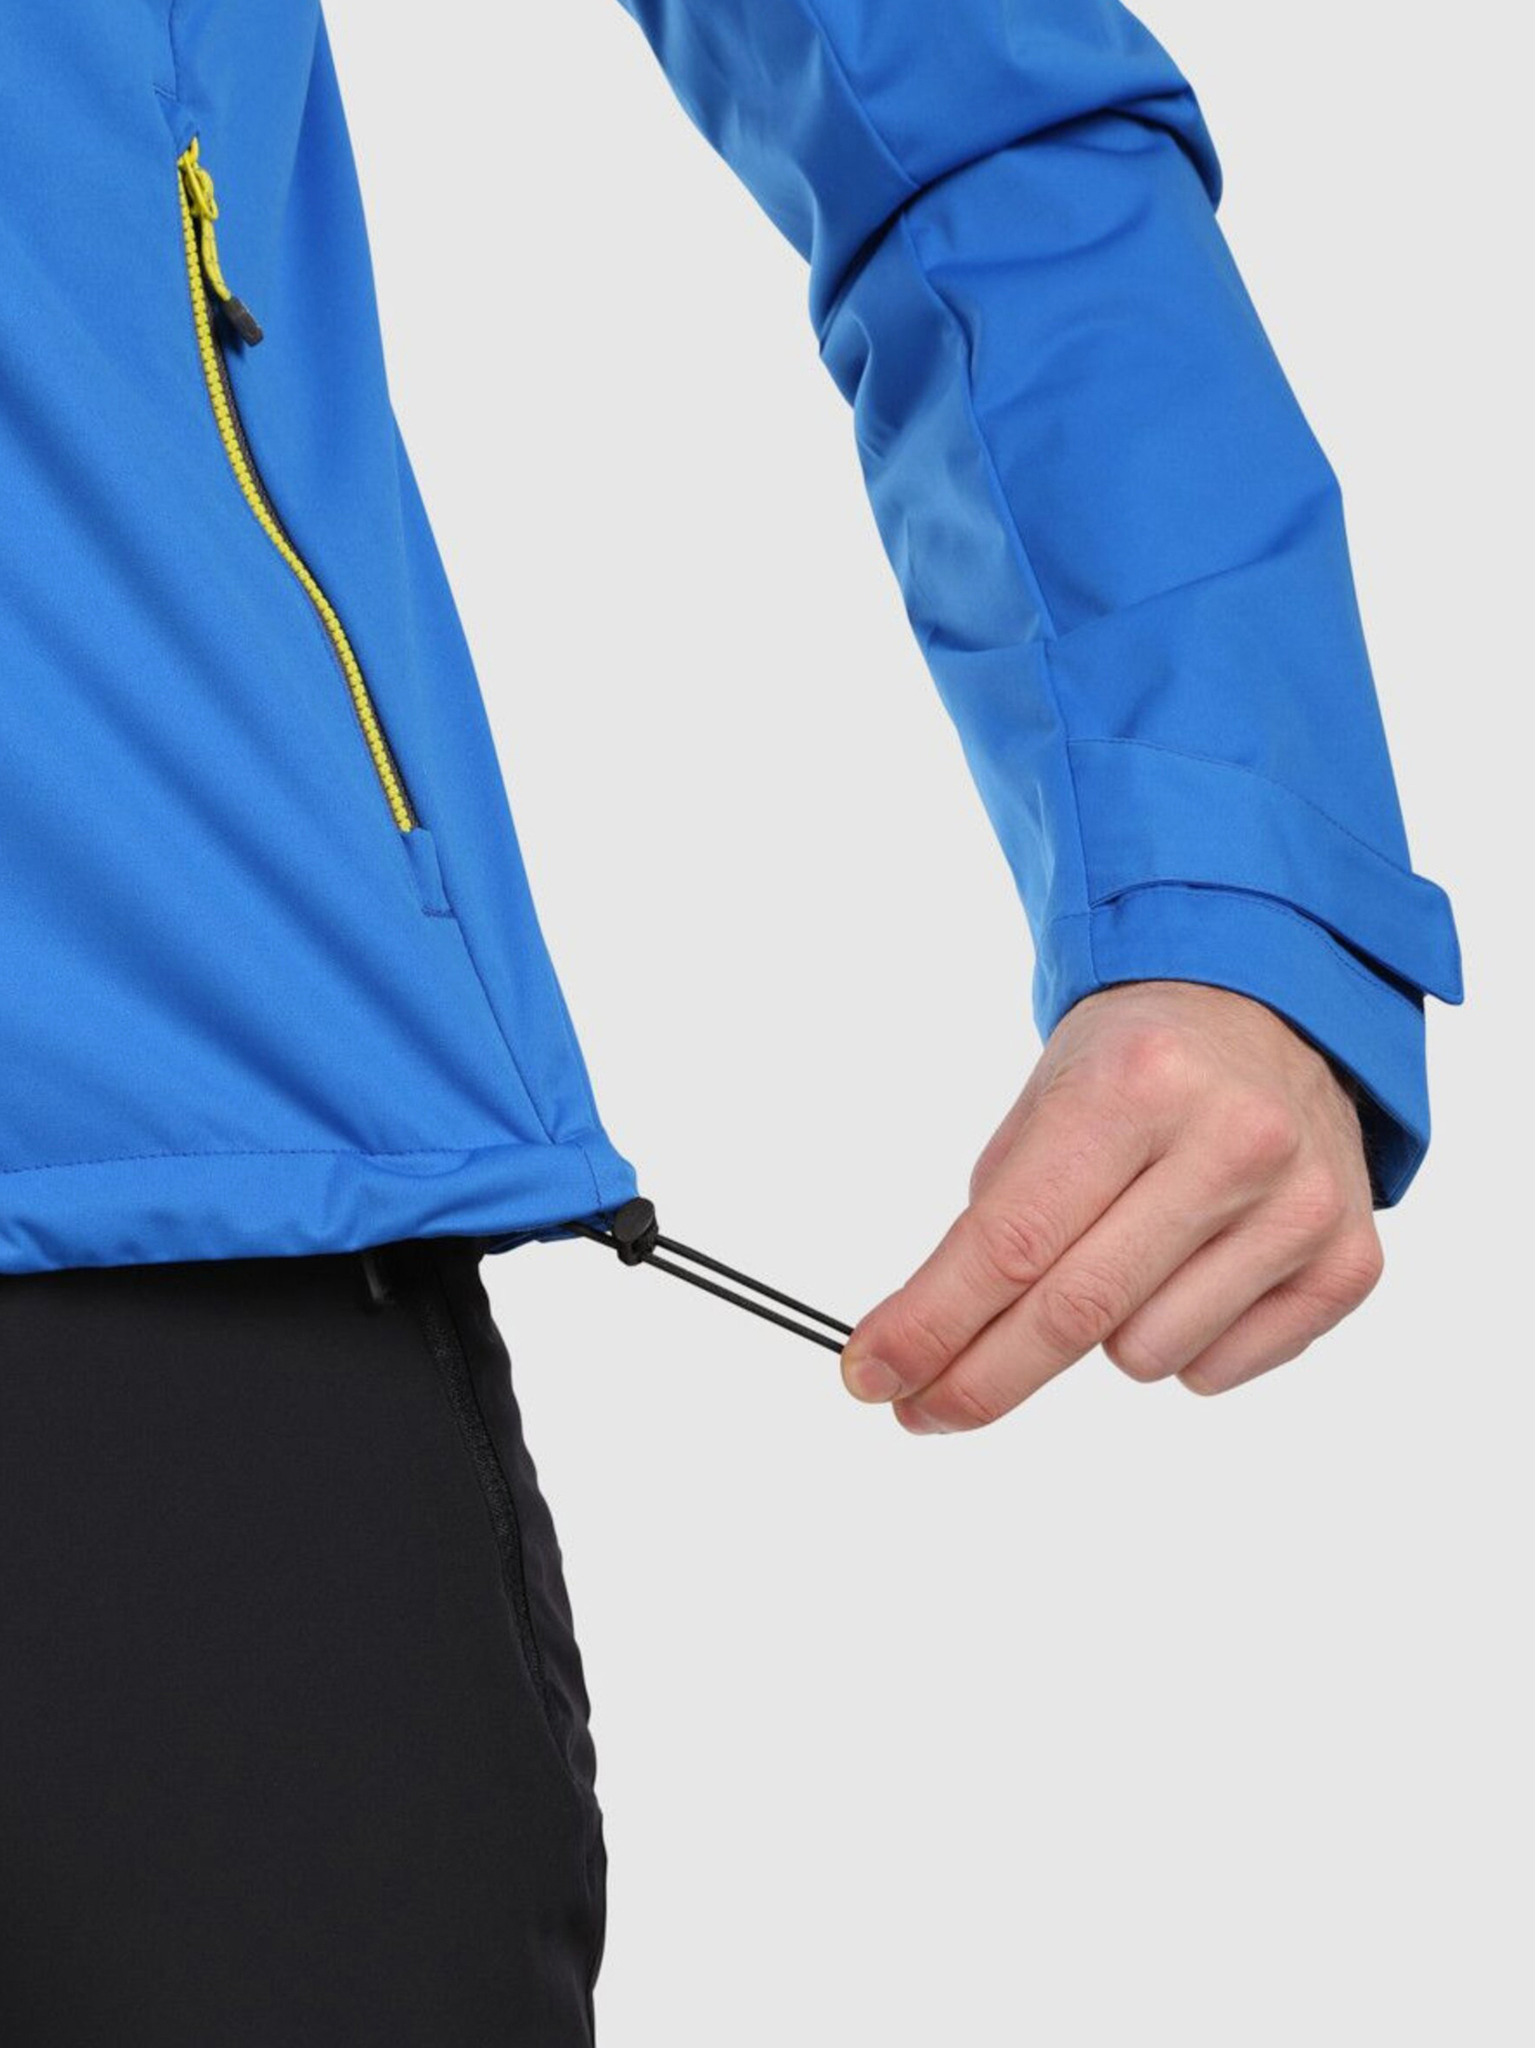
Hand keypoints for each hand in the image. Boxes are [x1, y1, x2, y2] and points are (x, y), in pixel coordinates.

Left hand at [841, 981, 1381, 1430]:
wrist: (1273, 1015)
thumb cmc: (1139, 1065)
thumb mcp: (1049, 1102)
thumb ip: (996, 1220)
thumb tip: (921, 1350)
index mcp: (1137, 1084)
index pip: (1010, 1242)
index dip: (929, 1324)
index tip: (869, 1375)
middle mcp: (1234, 1141)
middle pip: (1072, 1315)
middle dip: (976, 1378)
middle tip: (920, 1409)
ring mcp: (1302, 1207)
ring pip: (1142, 1356)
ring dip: (1101, 1335)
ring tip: (1126, 1251)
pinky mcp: (1348, 1264)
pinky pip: (1214, 1372)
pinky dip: (1179, 1344)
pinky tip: (1192, 1269)